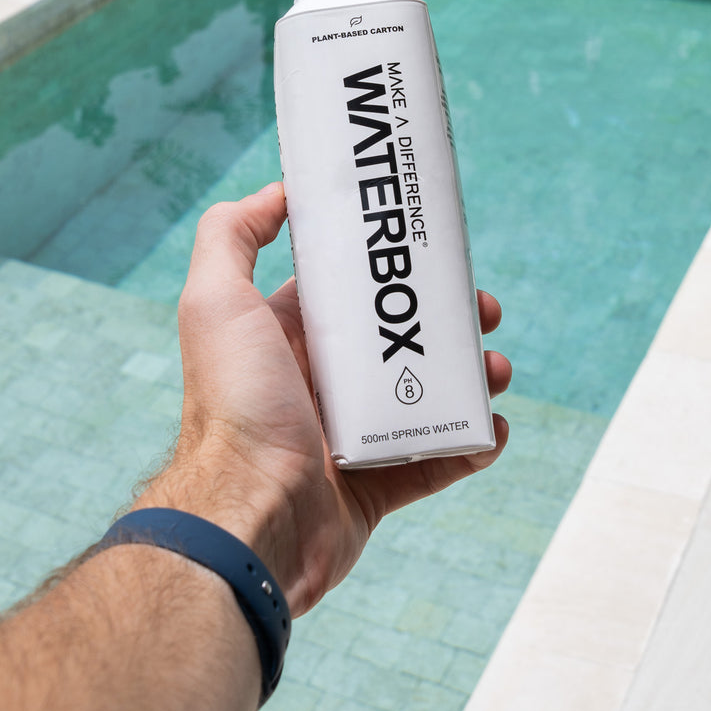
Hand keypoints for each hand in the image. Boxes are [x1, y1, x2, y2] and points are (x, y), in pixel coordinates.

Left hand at [134, 182, 510, 615]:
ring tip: (494, 372)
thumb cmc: (235, 405)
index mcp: (288, 340)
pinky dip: (470, 443)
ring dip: (470, 379)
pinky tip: (490, 429)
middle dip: (448, 323)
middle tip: (484, 314)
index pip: (350, 293)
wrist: (249, 519)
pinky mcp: (375, 488)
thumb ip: (232, 235)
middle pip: (399, 340)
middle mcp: (318, 385)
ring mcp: (350, 437)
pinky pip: (436, 460)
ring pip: (426, 396)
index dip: (394, 272)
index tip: (435, 256)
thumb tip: (279, 191)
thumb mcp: (217, 301)